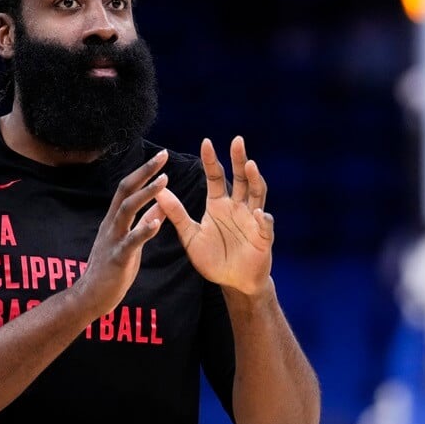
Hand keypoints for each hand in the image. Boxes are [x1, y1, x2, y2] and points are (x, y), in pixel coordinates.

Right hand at [75, 149, 168, 316]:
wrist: (90, 297)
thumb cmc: (111, 269)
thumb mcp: (129, 242)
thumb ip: (142, 223)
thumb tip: (159, 206)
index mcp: (115, 219)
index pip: (128, 188)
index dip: (144, 171)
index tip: (161, 156)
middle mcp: (111, 224)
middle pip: (126, 190)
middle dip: (144, 172)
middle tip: (163, 155)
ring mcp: (112, 239)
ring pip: (127, 210)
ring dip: (146, 194)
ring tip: (164, 181)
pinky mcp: (117, 257)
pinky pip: (130, 242)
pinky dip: (144, 230)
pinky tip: (157, 222)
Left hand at [155, 136, 273, 296]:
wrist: (233, 283)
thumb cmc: (213, 258)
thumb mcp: (191, 236)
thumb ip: (176, 214)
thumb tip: (158, 191)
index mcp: (219, 204)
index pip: (216, 177)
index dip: (211, 160)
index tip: (206, 142)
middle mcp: (238, 207)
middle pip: (241, 178)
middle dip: (239, 159)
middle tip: (237, 140)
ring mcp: (253, 220)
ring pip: (257, 194)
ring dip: (255, 180)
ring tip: (251, 166)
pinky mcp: (263, 237)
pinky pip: (266, 225)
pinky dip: (263, 218)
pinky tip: (259, 213)